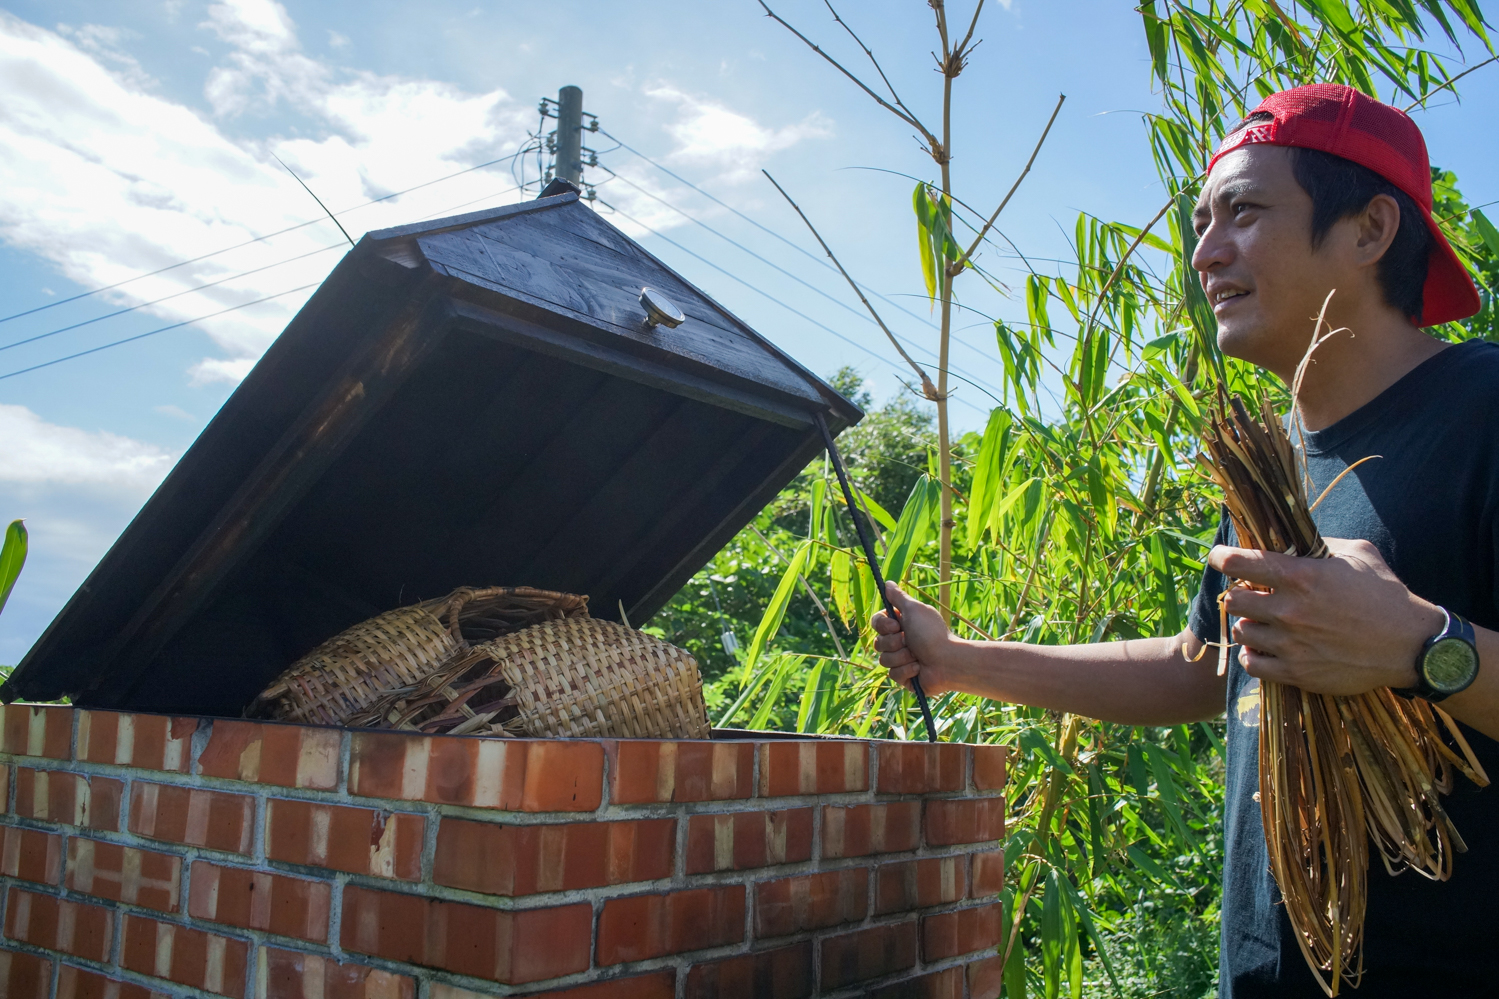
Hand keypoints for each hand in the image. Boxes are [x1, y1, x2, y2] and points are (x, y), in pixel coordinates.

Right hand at [871, 582, 958, 694]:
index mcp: (900, 625)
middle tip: (909, 641)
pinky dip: (906, 670)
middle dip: (894, 643)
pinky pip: (893, 675)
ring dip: (901, 657)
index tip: (896, 626)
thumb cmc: (933, 633)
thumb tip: (887, 583)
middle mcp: (899, 643)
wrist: (948, 660)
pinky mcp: (904, 677)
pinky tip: (919, 668)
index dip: (882, 625)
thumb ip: (898, 597)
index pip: (876, 623)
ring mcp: (901, 661)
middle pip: (878, 643)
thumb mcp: (914, 610)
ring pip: (884, 660)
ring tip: (917, 656)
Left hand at [1210, 537, 1442, 694]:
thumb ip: (1319, 544)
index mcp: (1300, 576)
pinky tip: (1265, 648)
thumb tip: (1291, 538)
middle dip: (1239, 594)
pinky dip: (1253, 655)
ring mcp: (1290, 644)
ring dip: (1248, 625)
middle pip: (1232, 600)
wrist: (1410, 645)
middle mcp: (1289, 610)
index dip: (1222, 557)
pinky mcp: (1296, 673)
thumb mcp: (1357, 554)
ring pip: (1240, 631)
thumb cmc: (1385, 594)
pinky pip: (1251, 664)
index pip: (1238, 562)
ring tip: (1264, 623)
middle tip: (1253, 595)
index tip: (1220, 557)